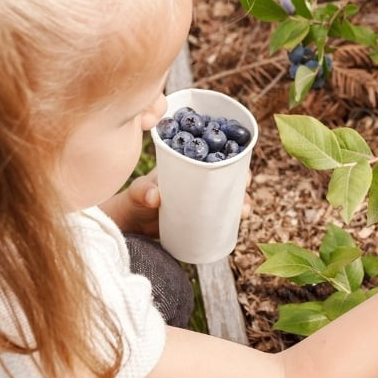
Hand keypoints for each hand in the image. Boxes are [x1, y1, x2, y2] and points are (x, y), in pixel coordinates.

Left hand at [99, 172, 253, 239]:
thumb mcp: (138, 192)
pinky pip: (221, 214)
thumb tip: (154, 196)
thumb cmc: (134, 199)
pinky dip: (232, 217)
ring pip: (227, 196)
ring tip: (244, 211)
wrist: (131, 222)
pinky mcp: (201, 216)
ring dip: (241, 200)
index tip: (241, 165)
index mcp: (186, 164)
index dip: (231, 157)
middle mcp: (198, 179)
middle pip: (226, 175)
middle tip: (246, 190)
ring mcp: (201, 198)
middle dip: (242, 180)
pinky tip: (240, 222)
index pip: (213, 154)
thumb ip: (143, 191)